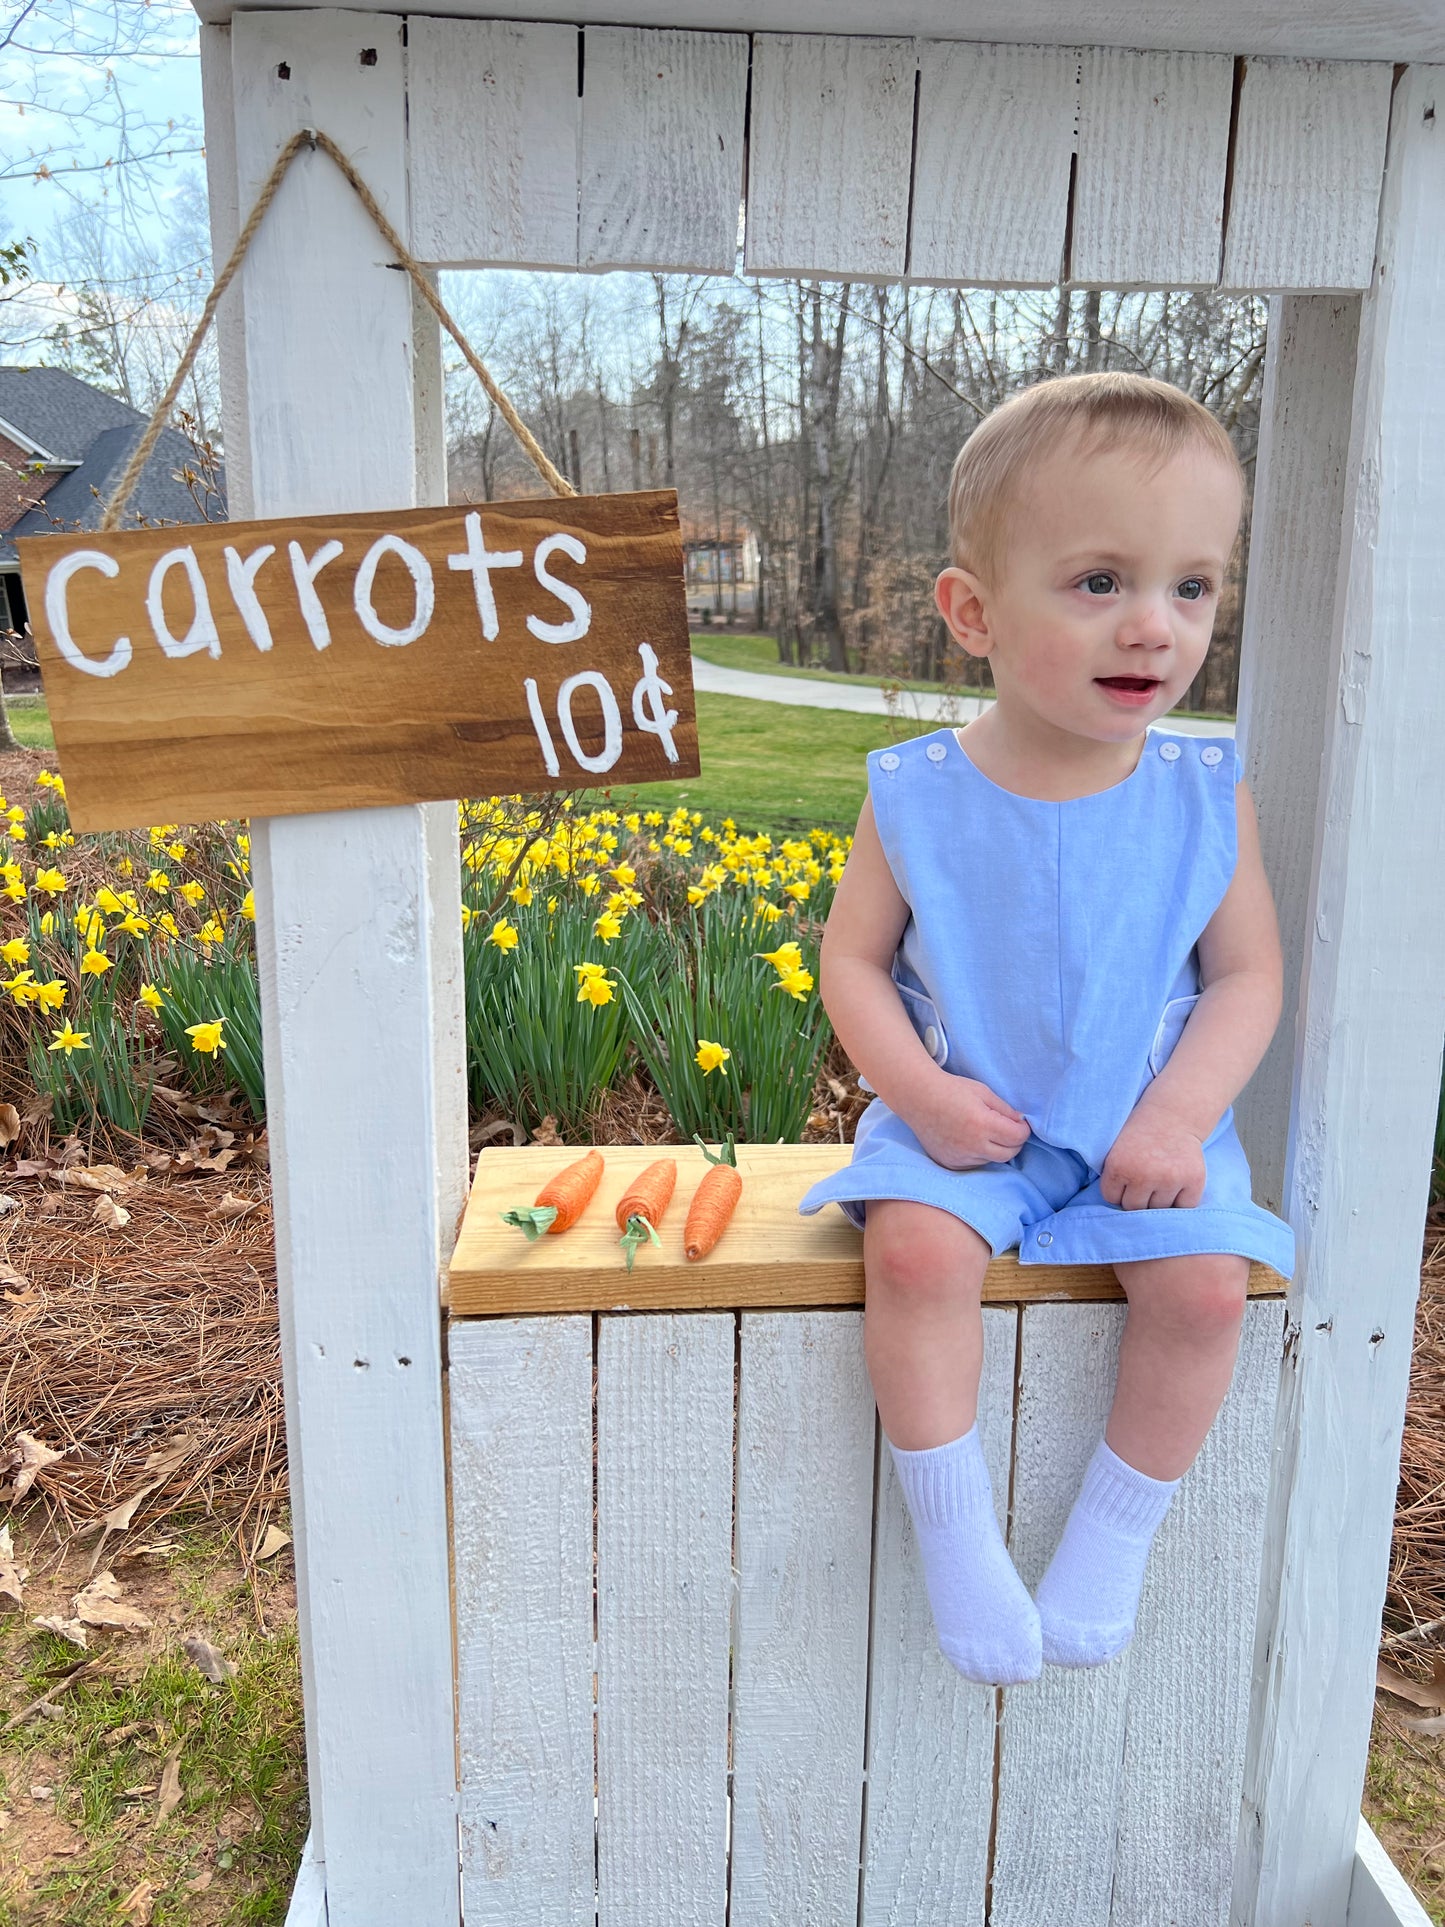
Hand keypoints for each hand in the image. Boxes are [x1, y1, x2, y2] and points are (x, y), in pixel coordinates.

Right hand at [910, 1073, 1031, 1170]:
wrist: (918, 1098)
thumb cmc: (951, 1090)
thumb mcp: (983, 1092)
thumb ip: (1005, 1109)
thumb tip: (1021, 1122)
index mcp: (982, 1124)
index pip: (1017, 1137)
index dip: (1023, 1129)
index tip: (1020, 1123)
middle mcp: (972, 1145)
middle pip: (1009, 1154)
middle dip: (1014, 1142)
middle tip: (1008, 1129)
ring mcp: (960, 1157)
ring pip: (992, 1160)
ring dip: (995, 1148)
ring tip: (984, 1132)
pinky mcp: (950, 1163)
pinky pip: (974, 1164)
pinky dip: (979, 1154)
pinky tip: (970, 1139)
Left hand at [1100, 1105, 1206, 1209]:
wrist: (1172, 1115)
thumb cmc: (1140, 1135)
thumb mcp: (1115, 1150)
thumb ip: (1112, 1179)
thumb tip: (1116, 1218)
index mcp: (1119, 1167)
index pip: (1113, 1199)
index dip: (1119, 1190)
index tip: (1127, 1177)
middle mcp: (1143, 1175)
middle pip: (1135, 1208)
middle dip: (1138, 1197)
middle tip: (1145, 1179)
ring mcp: (1170, 1179)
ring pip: (1159, 1209)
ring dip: (1159, 1200)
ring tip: (1160, 1180)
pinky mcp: (1193, 1180)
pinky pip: (1184, 1207)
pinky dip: (1181, 1201)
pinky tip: (1177, 1185)